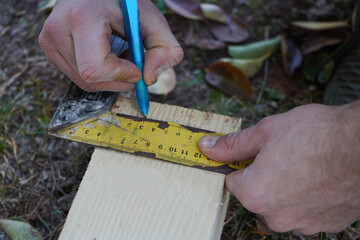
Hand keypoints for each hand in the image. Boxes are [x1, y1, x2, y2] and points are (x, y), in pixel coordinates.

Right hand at [38, 0, 182, 90]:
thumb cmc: (125, 4)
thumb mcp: (153, 21)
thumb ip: (165, 49)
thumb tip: (148, 79)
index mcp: (82, 18)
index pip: (95, 68)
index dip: (121, 75)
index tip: (137, 67)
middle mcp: (58, 29)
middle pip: (90, 80)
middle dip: (119, 80)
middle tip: (133, 64)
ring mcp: (49, 39)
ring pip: (84, 82)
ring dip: (110, 78)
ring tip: (119, 54)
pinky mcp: (49, 48)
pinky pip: (77, 77)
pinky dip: (98, 75)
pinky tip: (106, 56)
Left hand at [199, 102, 359, 233]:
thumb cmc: (315, 135)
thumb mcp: (265, 132)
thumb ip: (233, 145)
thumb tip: (207, 147)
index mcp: (254, 195)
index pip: (232, 182)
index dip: (242, 164)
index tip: (255, 154)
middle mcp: (275, 216)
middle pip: (257, 195)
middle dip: (265, 177)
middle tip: (284, 155)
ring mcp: (302, 224)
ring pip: (283, 204)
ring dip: (288, 188)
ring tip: (305, 165)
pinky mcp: (326, 225)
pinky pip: (306, 210)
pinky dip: (309, 197)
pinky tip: (320, 178)